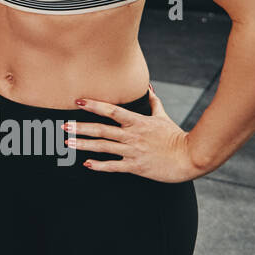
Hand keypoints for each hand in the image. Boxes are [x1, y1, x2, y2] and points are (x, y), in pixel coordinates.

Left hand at [64, 89, 202, 182]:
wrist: (190, 158)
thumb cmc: (176, 137)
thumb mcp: (163, 117)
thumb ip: (153, 103)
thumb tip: (148, 88)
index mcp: (137, 122)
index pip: (112, 110)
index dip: (94, 105)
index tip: (78, 101)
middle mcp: (132, 135)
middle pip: (102, 129)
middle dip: (81, 127)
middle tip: (64, 125)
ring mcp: (133, 151)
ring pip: (103, 147)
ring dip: (84, 144)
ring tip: (68, 142)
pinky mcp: (136, 166)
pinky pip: (114, 166)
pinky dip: (99, 165)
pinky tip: (86, 164)